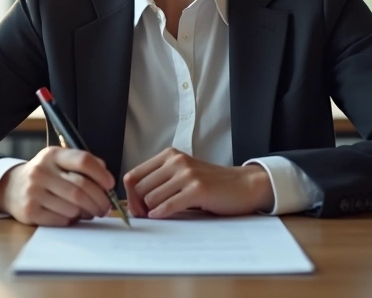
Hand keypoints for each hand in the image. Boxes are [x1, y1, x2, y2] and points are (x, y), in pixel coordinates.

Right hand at [0, 147, 114, 225]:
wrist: (11, 187)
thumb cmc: (44, 175)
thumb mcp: (59, 162)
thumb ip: (82, 165)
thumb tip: (106, 177)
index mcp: (52, 155)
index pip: (83, 161)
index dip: (101, 175)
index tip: (110, 185)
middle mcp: (41, 171)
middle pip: (81, 188)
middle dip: (99, 200)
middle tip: (106, 207)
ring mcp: (34, 192)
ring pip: (73, 207)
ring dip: (87, 212)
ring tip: (89, 211)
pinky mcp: (30, 211)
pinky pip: (62, 219)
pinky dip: (73, 220)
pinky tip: (73, 216)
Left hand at [123, 148, 273, 218]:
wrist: (242, 185)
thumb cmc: (211, 184)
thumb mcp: (182, 175)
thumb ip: (159, 182)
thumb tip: (132, 203)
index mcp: (169, 155)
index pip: (133, 175)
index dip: (129, 195)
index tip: (135, 207)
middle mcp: (176, 161)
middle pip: (139, 189)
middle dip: (139, 206)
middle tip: (146, 215)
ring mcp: (187, 174)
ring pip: (151, 198)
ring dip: (152, 211)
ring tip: (161, 214)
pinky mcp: (197, 189)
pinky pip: (168, 205)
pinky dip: (161, 213)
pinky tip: (161, 216)